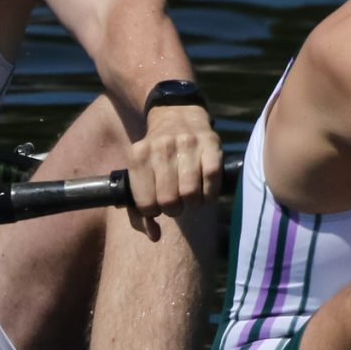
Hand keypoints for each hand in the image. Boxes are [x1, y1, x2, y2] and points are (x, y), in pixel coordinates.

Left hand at [124, 103, 219, 237]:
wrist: (176, 113)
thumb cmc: (156, 154)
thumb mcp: (140, 174)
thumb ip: (139, 209)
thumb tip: (154, 236)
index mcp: (138, 155)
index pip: (146, 204)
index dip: (153, 212)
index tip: (157, 206)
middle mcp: (161, 148)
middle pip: (169, 202)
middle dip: (174, 209)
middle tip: (176, 202)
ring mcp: (187, 144)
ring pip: (191, 194)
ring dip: (192, 203)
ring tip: (189, 197)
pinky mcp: (211, 144)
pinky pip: (212, 181)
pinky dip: (209, 194)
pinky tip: (204, 191)